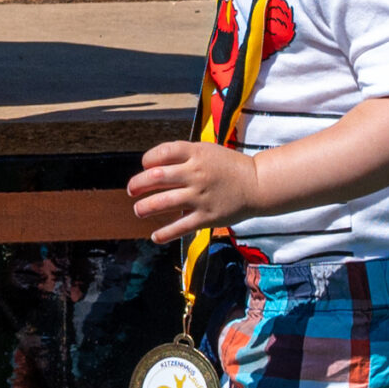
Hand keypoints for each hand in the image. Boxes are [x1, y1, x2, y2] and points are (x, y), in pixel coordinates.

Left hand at [129, 138, 263, 242]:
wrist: (258, 184)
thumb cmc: (227, 166)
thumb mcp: (206, 150)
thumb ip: (181, 155)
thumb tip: (151, 166)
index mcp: (196, 154)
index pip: (162, 153)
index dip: (147, 159)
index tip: (145, 166)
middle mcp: (196, 174)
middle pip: (156, 177)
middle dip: (137, 184)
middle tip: (131, 190)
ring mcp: (201, 196)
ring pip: (164, 202)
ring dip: (145, 207)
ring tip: (138, 210)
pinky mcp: (207, 217)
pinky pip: (181, 226)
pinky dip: (165, 233)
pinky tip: (155, 236)